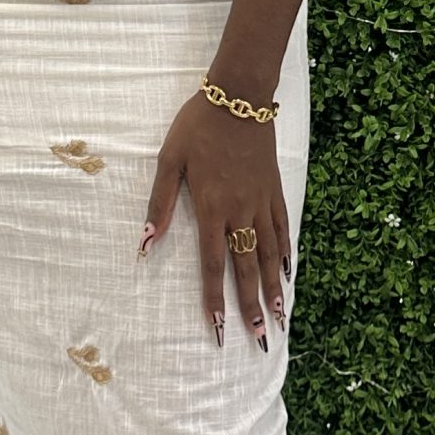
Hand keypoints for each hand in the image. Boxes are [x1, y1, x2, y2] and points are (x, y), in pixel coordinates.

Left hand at [140, 90, 290, 349]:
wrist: (239, 95)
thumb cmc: (198, 126)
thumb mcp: (169, 160)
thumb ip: (159, 204)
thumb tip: (145, 243)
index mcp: (212, 207)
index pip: (213, 264)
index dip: (216, 299)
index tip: (220, 329)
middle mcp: (240, 211)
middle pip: (247, 267)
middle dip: (252, 305)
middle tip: (259, 338)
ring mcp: (261, 201)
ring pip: (271, 253)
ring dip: (275, 288)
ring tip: (280, 317)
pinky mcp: (274, 189)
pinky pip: (283, 228)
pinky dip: (287, 253)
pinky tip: (289, 273)